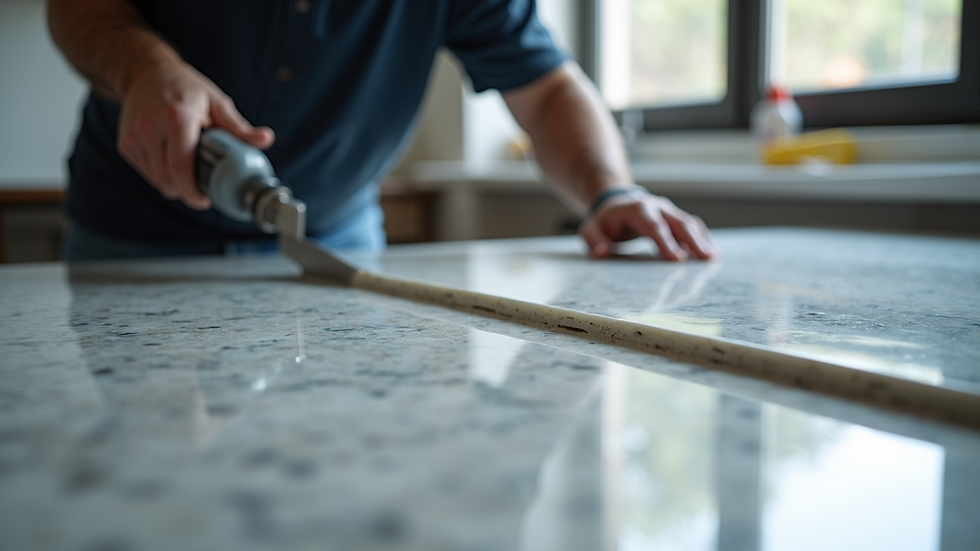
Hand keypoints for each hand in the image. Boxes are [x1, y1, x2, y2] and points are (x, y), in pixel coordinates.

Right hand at [116, 59, 274, 209]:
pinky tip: (170, 161)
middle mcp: (150, 127)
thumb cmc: (185, 88)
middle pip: (168, 179)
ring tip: (187, 172)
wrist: (145, 72)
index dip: (193, 191)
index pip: (181, 167)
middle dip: (186, 191)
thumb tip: (266, 140)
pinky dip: (160, 174)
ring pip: (156, 180)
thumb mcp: (216, 102)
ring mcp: (133, 136)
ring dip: (173, 184)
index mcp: (177, 118)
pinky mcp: (125, 143)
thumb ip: (238, 127)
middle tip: (200, 190)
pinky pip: (146, 173)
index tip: (205, 199)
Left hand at [578, 192, 718, 260]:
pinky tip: (710, 253)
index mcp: (637, 209)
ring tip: (712, 258)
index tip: (678, 259)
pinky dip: (702, 238)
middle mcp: (657, 207)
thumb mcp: (590, 229)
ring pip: (689, 224)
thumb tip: (602, 253)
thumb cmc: (604, 221)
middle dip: (693, 242)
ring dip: (702, 240)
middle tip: (705, 259)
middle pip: (678, 224)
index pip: (654, 227)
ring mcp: (668, 211)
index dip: (666, 243)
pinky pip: (692, 226)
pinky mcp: (675, 217)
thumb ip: (594, 241)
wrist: (614, 202)